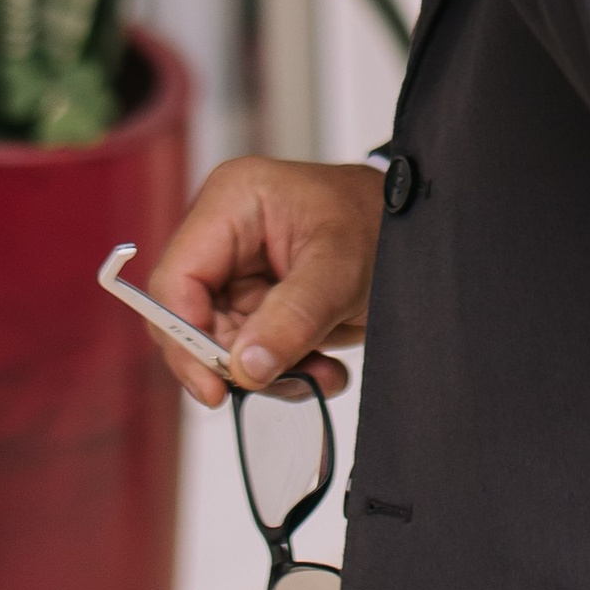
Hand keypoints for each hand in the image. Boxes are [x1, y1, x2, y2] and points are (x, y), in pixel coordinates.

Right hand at [146, 154, 386, 407]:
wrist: (413, 234)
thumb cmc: (379, 224)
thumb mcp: (341, 271)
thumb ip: (292, 318)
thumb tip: (243, 369)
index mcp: (231, 202)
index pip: (176, 281)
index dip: (185, 339)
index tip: (217, 387)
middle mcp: (222, 233)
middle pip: (192, 318)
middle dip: (237, 362)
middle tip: (288, 381)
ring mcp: (237, 269)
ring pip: (221, 343)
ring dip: (268, 371)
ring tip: (322, 371)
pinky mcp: (255, 299)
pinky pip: (249, 350)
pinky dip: (284, 369)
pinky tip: (323, 366)